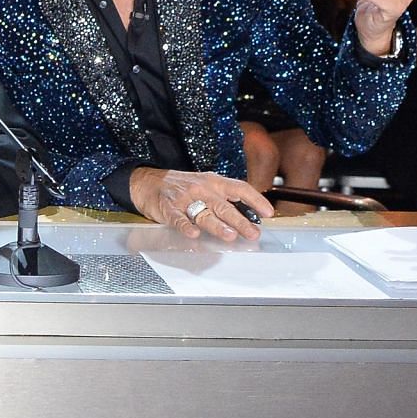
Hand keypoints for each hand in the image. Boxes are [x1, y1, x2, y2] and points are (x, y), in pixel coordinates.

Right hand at [128, 167, 273, 241]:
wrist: (148, 181)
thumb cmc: (182, 186)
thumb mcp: (206, 185)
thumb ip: (224, 198)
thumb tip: (249, 216)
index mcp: (214, 182)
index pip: (239, 188)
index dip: (255, 200)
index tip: (268, 212)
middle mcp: (202, 189)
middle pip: (224, 206)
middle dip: (240, 221)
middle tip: (253, 233)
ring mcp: (184, 199)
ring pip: (204, 214)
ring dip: (218, 225)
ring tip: (230, 235)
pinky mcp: (168, 209)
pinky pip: (179, 219)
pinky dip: (186, 227)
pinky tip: (194, 234)